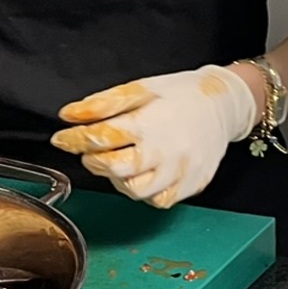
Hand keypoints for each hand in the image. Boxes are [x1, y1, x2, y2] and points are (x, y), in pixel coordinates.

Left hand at [53, 66, 255, 207]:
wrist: (225, 104)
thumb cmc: (182, 95)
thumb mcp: (141, 88)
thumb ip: (102, 103)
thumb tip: (69, 115)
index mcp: (150, 123)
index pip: (100, 137)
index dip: (74, 140)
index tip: (63, 138)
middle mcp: (165, 151)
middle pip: (115, 168)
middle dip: (94, 162)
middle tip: (92, 152)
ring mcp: (180, 171)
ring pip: (135, 191)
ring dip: (117, 179)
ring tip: (119, 162)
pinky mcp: (191, 184)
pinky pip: (159, 200)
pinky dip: (145, 191)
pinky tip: (143, 174)